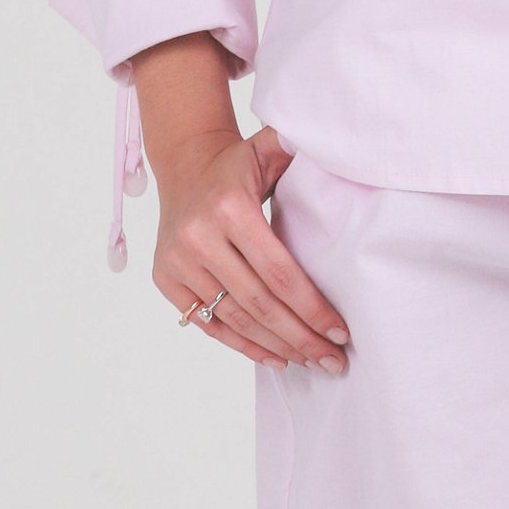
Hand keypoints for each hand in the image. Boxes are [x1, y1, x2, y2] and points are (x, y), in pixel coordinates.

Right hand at [151, 123, 352, 373]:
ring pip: (235, 319)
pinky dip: (243, 345)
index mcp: (230, 208)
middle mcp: (199, 238)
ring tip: (310, 360)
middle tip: (334, 359)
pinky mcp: (166, 280)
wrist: (184, 166)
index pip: (279, 272)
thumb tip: (341, 149)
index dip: (312, 307)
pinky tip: (275, 357)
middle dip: (301, 337)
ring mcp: (178, 263)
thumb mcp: (269, 148)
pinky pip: (208, 323)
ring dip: (277, 347)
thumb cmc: (237, 164)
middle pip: (259, 303)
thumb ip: (300, 149)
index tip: (341, 330)